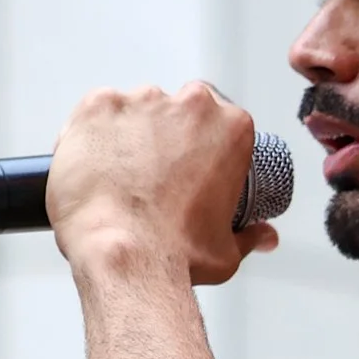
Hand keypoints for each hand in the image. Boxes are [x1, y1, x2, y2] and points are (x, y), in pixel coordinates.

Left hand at [46, 83, 281, 288]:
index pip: (220, 121)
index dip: (203, 144)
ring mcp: (142, 101)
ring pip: (137, 109)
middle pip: (179, 110)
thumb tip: (264, 236)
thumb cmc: (176, 254)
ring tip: (120, 177)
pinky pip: (97, 112)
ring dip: (132, 135)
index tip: (191, 166)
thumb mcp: (226, 251)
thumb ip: (248, 237)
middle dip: (168, 136)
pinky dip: (95, 134)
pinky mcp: (99, 105)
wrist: (123, 258)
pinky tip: (95, 166)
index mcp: (231, 128)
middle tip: (155, 176)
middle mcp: (190, 104)